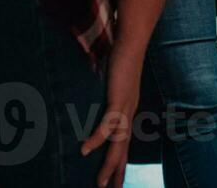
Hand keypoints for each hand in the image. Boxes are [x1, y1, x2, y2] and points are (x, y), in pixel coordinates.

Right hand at [82, 41, 143, 187]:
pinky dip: (96, 139)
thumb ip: (106, 94)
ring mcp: (126, 108)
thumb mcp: (112, 83)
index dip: (120, 163)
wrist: (131, 42)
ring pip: (118, 143)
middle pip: (123, 150)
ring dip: (108, 164)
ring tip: (100, 183)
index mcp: (128, 112)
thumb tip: (94, 100)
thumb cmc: (120, 58)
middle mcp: (130, 114)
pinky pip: (107, 125)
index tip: (116, 181)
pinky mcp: (119, 100)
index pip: (124, 143)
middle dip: (117, 172)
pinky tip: (85, 150)